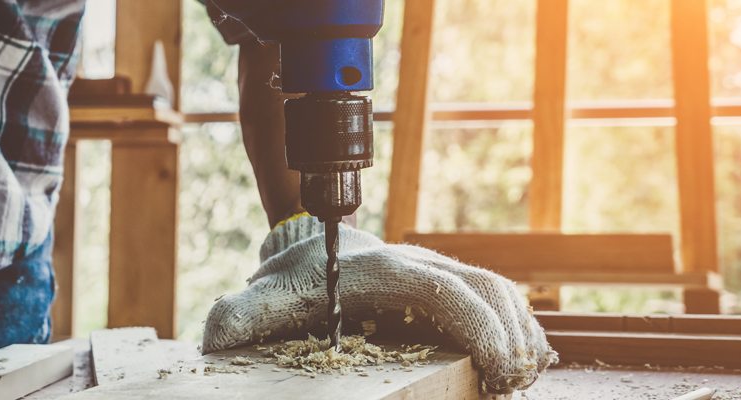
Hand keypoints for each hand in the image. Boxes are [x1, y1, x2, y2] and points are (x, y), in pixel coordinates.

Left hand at [202, 215, 557, 393]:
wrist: (314, 240)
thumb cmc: (298, 275)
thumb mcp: (268, 294)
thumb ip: (242, 314)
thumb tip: (216, 336)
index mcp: (387, 269)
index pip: (448, 290)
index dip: (479, 327)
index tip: (495, 368)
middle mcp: (423, 262)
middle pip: (487, 289)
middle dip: (509, 336)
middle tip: (511, 385)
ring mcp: (441, 269)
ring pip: (499, 290)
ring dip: (520, 331)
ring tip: (520, 379)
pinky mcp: (452, 281)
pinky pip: (498, 295)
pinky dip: (519, 325)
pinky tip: (525, 360)